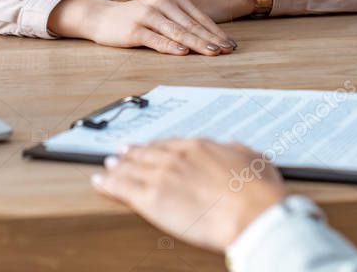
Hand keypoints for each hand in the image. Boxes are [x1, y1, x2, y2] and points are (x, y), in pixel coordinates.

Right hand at [47, 0, 237, 55]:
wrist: (102, 17)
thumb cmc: (136, 19)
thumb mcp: (160, 15)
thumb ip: (180, 22)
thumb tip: (209, 38)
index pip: (199, 18)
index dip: (216, 32)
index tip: (230, 45)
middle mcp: (162, 4)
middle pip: (191, 25)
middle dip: (211, 39)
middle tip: (227, 51)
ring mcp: (148, 15)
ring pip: (178, 32)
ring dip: (197, 43)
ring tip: (212, 52)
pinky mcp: (135, 29)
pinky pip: (156, 39)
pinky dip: (170, 47)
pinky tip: (183, 52)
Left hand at [91, 137, 287, 250]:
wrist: (250, 212)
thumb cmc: (257, 191)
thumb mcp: (252, 159)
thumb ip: (236, 150)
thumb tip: (232, 145)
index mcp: (200, 147)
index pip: (171, 144)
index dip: (157, 146)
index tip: (149, 147)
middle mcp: (178, 156)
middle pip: (148, 153)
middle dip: (133, 153)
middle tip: (120, 152)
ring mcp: (163, 175)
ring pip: (132, 168)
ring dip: (117, 166)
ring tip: (107, 166)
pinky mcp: (152, 198)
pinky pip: (123, 188)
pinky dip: (108, 183)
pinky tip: (100, 181)